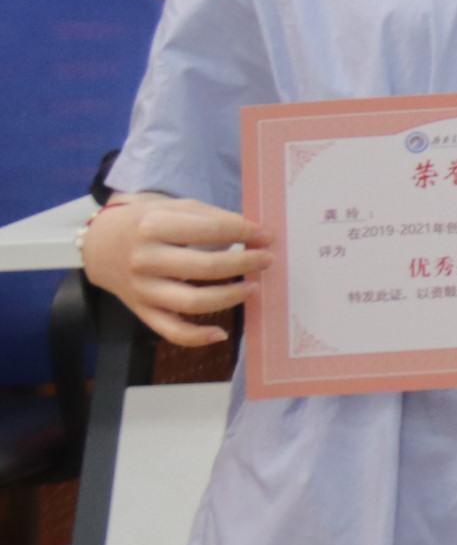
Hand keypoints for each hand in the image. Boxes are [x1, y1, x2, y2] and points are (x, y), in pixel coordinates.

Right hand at [81, 194, 269, 348]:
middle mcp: (145, 259)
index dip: (244, 233)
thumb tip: (255, 233)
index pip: (210, 230)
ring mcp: (142, 289)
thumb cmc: (148, 221)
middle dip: (244, 264)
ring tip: (253, 287)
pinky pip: (170, 331)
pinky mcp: (141, 311)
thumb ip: (212, 218)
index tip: (267, 235)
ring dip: (230, 297)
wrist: (101, 243)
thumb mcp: (175, 207)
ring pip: (192, 302)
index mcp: (154, 227)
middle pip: (205, 268)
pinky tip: (221, 333)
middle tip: (267, 259)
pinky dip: (197, 337)